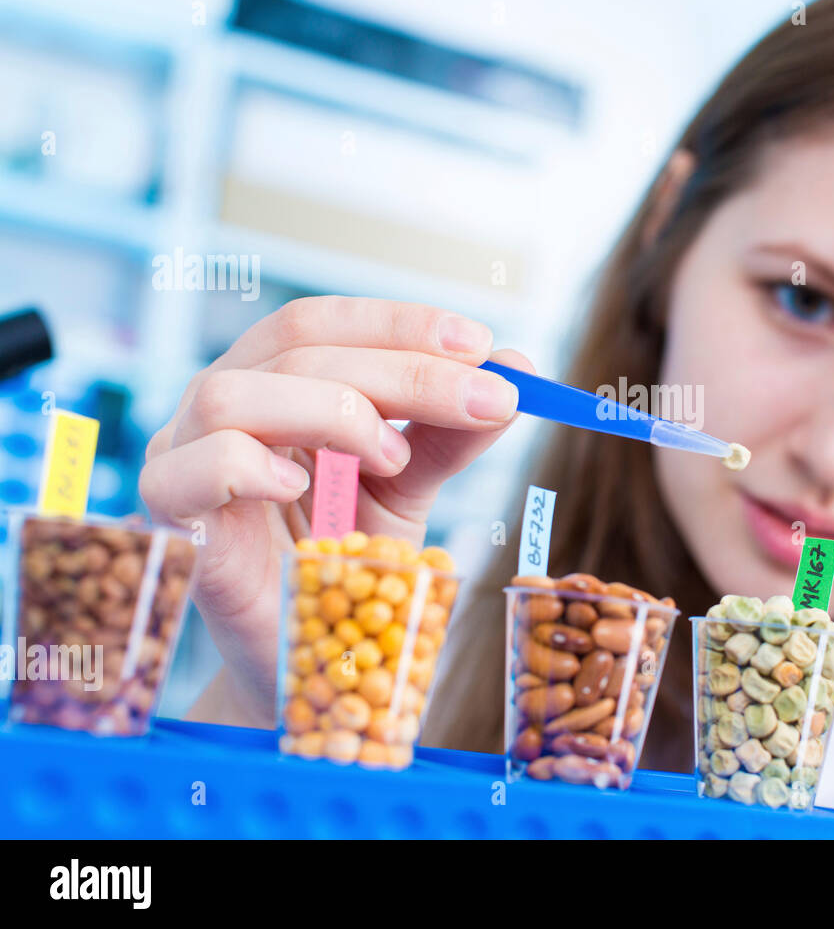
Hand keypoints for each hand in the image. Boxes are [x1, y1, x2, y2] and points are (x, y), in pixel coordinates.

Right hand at [139, 296, 531, 725]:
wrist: (310, 655)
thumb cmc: (346, 557)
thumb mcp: (408, 485)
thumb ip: (449, 431)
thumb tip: (518, 370)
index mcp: (272, 381)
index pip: (322, 323)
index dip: (399, 323)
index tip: (481, 345)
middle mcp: (221, 403)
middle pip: (298, 351)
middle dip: (406, 371)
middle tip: (487, 400)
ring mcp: (183, 457)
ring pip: (233, 393)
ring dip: (332, 413)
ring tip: (393, 460)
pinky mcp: (170, 522)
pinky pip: (189, 470)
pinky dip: (249, 466)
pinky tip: (300, 488)